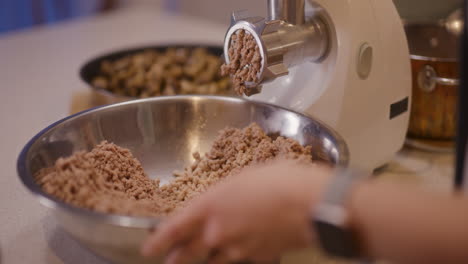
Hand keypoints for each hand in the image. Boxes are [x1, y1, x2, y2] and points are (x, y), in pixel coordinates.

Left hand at [141, 159, 330, 263]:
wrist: (309, 204)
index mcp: (210, 206)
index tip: (148, 248)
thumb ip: (226, 195)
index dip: (158, 240)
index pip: (174, 228)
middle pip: (188, 252)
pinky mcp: (258, 258)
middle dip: (177, 257)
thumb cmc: (278, 181)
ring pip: (214, 261)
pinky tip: (244, 253)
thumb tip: (223, 202)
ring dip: (207, 260)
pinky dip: (240, 258)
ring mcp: (238, 249)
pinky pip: (243, 261)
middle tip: (170, 261)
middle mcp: (218, 232)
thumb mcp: (243, 177)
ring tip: (205, 259)